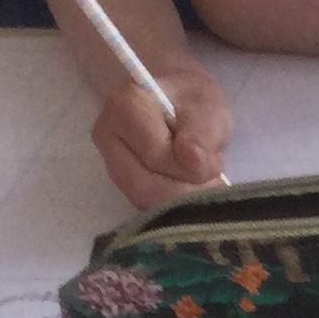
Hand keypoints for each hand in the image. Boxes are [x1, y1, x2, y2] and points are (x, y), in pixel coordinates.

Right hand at [91, 67, 229, 206]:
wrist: (181, 109)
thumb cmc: (194, 105)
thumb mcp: (209, 107)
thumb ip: (204, 131)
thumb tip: (191, 160)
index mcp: (124, 107)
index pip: (157, 156)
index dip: (191, 165)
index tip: (211, 155)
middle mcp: (107, 137)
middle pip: (147, 187)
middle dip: (188, 189)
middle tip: (211, 175)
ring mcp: (111, 165)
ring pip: (148, 204)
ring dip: (184, 201)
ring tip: (202, 181)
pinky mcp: (122, 189)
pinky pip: (150, 212)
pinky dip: (177, 209)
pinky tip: (190, 191)